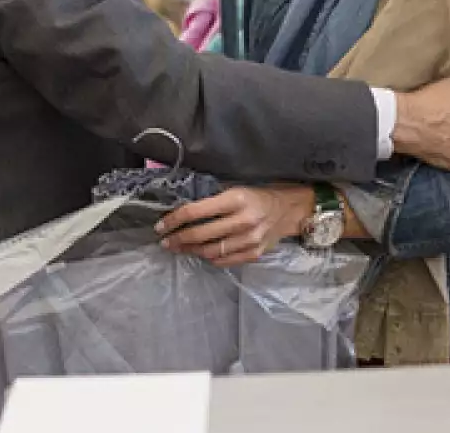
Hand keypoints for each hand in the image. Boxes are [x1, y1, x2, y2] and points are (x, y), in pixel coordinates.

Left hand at [155, 185, 313, 267]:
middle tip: (165, 241)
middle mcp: (243, 220)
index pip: (196, 211)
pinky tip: (200, 253)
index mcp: (235, 199)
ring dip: (190, 250)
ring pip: (210, 251)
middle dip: (177, 239)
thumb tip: (180, 209)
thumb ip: (212, 199)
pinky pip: (225, 260)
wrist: (289, 209)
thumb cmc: (257, 196)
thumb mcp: (235, 189)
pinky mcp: (255, 253)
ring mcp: (250, 239)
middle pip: (201, 234)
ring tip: (179, 247)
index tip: (161, 225)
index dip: (174, 219)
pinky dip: (209, 258)